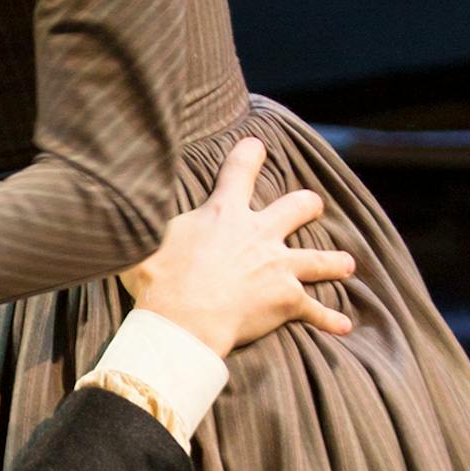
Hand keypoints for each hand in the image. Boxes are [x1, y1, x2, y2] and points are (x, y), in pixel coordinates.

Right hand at [122, 138, 356, 357]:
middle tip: (312, 205)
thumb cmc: (160, 279)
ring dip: (334, 261)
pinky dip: (329, 319)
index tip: (257, 145)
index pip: (240, 170)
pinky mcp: (287, 300)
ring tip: (346, 263)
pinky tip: (343, 326)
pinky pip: (316, 310)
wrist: (183, 320)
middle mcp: (259, 233)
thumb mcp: (147, 238)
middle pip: (297, 207)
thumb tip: (122, 207)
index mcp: (225, 213)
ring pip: (319, 258)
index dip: (250, 154)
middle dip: (307, 205)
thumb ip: (149, 222)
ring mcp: (279, 266)